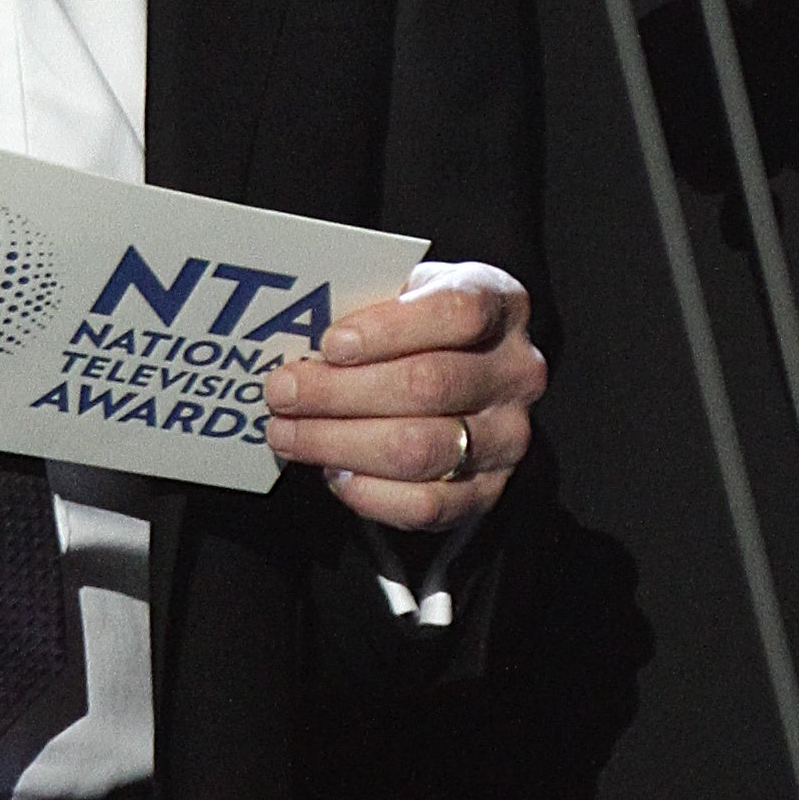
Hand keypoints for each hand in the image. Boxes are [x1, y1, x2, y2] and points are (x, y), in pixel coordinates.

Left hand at [263, 258, 543, 531]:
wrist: (460, 374)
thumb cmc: (417, 327)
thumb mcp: (402, 294)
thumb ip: (366, 307)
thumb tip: (299, 342)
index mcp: (502, 305)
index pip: (457, 313)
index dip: (389, 329)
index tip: (330, 344)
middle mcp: (516, 373)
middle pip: (428, 385)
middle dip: (340, 392)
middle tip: (282, 392)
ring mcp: (507, 437)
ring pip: (420, 449)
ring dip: (340, 443)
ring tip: (288, 433)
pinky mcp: (487, 491)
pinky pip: (426, 505)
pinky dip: (370, 492)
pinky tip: (333, 473)